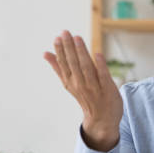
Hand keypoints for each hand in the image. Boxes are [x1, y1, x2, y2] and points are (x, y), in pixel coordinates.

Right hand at [43, 30, 122, 151]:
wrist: (101, 120)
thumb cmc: (85, 97)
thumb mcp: (69, 84)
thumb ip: (59, 68)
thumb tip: (45, 53)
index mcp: (70, 82)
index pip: (64, 64)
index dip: (60, 51)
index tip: (57, 37)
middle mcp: (80, 85)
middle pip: (73, 64)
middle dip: (68, 47)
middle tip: (65, 32)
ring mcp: (94, 88)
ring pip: (86, 67)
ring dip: (82, 52)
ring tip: (77, 38)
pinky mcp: (108, 90)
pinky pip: (103, 76)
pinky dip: (100, 65)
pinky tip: (97, 53)